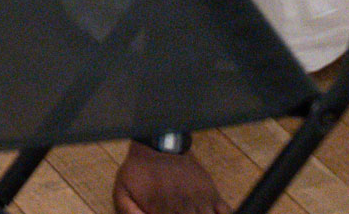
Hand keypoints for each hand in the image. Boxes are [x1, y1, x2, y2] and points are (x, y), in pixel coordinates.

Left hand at [113, 142, 229, 213]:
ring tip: (190, 211)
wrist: (158, 142)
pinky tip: (210, 213)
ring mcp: (199, 200)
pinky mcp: (211, 192)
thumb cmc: (139, 170)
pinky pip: (226, 212)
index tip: (165, 213)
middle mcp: (182, 206)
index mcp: (159, 209)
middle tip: (178, 211)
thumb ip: (128, 211)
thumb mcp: (122, 189)